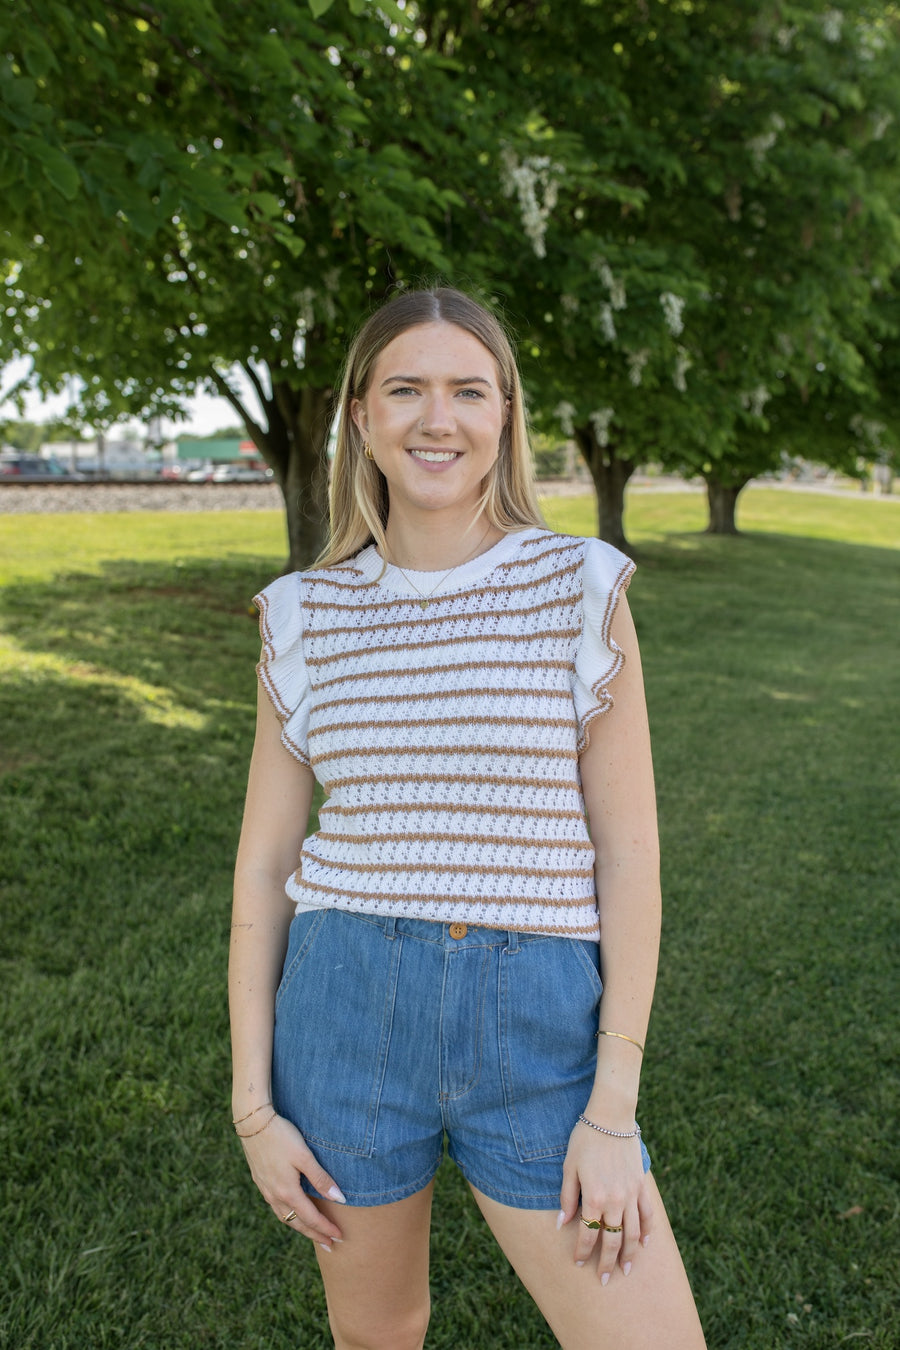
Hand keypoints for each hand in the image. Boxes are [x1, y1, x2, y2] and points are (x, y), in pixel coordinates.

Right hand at [238, 1112, 345, 1250]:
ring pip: (285, 1217)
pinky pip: (276, 1207)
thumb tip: (340, 1199)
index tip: (339, 1237)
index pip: (311, 1218)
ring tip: (313, 1233)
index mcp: (287, 1192)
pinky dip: (289, 1215)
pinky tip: (293, 1211)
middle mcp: (274, 1196)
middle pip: (297, 1223)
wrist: (253, 1123)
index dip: (325, 1228)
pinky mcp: (261, 1181)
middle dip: (314, 1234)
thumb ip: (321, 1179)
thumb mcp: (304, 1156)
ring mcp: (265, 1190)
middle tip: (329, 1245)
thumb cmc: (282, 1136)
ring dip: (300, 1227)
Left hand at [558, 1118, 653, 1283]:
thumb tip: (561, 1224)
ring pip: (632, 1233)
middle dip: (607, 1262)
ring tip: (626, 1270)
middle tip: (605, 1280)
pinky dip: (647, 1232)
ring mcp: (631, 1194)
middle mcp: (615, 1200)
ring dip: (629, 1254)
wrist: (611, 1117)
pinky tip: (644, 1244)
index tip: (578, 1263)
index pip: (587, 1234)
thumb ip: (567, 1198)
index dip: (582, 1251)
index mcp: (594, 1197)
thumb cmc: (585, 1140)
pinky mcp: (641, 1185)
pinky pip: (647, 1215)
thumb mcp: (569, 1167)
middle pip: (612, 1240)